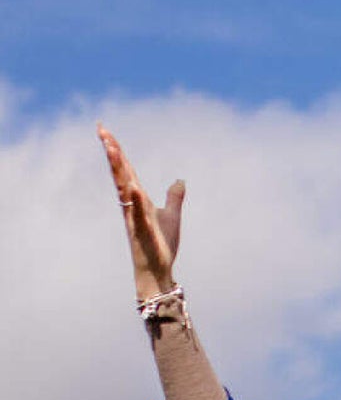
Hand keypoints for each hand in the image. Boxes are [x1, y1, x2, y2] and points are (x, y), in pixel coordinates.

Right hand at [98, 126, 184, 302]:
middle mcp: (132, 204)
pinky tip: (135, 188)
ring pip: (124, 189)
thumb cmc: (161, 244)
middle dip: (112, 152)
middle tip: (101, 130)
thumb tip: (179, 181)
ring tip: (113, 148)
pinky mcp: (142, 232)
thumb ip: (173, 197)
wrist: (158, 269)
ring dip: (119, 170)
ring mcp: (134, 217)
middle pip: (120, 173)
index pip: (126, 169)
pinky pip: (138, 214)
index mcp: (138, 199)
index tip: (105, 131)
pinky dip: (137, 201)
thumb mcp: (171, 215)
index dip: (117, 150)